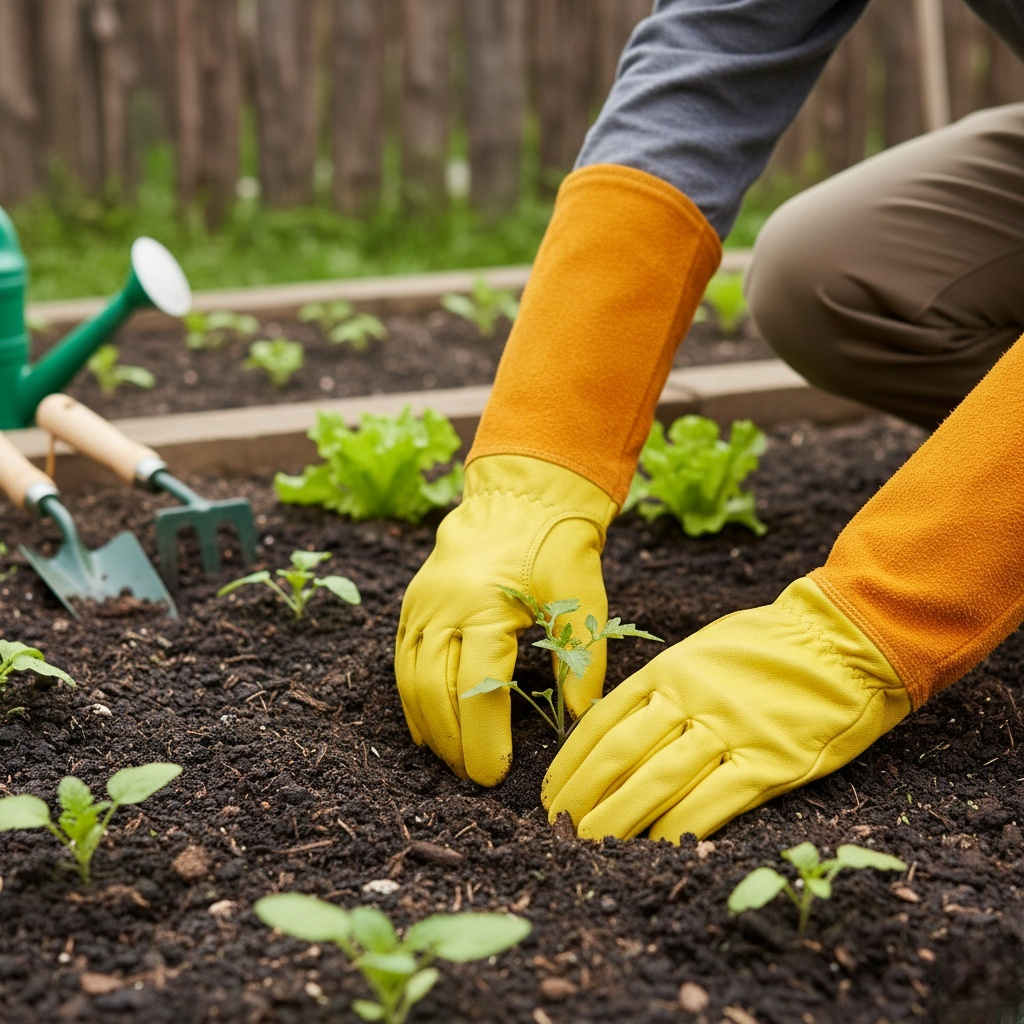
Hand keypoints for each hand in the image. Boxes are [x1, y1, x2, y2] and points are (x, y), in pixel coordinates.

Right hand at [396, 454, 616, 784]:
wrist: (520, 497)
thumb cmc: (557, 546)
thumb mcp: (583, 596)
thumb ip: (582, 657)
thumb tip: (582, 720)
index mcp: (484, 606)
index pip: (477, 689)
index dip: (483, 738)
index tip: (496, 775)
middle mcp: (442, 608)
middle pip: (435, 692)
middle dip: (453, 743)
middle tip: (473, 780)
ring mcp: (421, 606)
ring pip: (410, 681)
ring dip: (429, 728)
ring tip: (451, 764)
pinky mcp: (413, 605)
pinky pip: (403, 663)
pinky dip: (412, 701)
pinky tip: (428, 729)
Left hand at [542, 577, 911, 840]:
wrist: (844, 640)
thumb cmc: (768, 648)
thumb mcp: (702, 650)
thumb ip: (662, 686)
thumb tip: (616, 728)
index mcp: (669, 670)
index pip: (602, 721)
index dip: (571, 762)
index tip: (551, 794)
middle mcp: (690, 698)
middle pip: (619, 754)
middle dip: (582, 795)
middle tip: (560, 829)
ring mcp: (730, 728)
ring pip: (656, 781)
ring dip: (617, 819)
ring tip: (592, 846)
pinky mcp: (770, 759)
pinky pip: (713, 801)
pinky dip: (678, 828)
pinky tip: (657, 849)